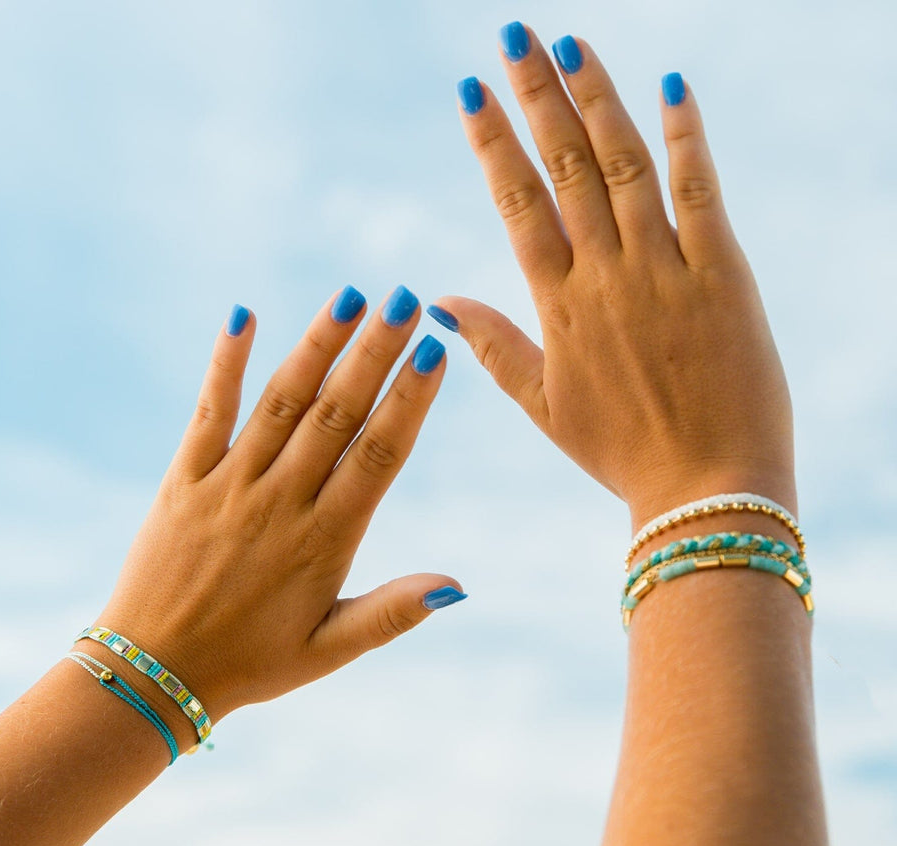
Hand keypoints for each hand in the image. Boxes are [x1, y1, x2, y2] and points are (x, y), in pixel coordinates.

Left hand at [92, 286, 461, 738]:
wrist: (154, 673)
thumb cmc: (252, 663)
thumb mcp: (330, 650)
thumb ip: (392, 614)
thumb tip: (457, 587)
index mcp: (323, 542)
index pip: (377, 457)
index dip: (408, 402)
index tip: (434, 352)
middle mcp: (279, 503)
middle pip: (336, 415)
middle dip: (373, 354)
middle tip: (405, 300)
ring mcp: (228, 485)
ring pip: (281, 403)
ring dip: (316, 346)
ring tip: (349, 297)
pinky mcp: (184, 479)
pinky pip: (208, 412)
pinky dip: (226, 363)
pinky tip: (243, 316)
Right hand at [431, 28, 795, 527]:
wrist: (704, 486)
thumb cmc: (618, 451)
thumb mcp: (542, 406)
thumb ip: (491, 346)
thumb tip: (436, 300)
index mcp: (558, 308)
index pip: (517, 205)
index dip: (493, 144)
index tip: (471, 92)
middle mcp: (606, 276)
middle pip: (564, 167)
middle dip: (536, 95)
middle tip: (513, 37)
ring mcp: (666, 270)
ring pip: (626, 166)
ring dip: (599, 100)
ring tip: (573, 45)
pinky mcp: (723, 273)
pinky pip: (702, 192)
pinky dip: (688, 138)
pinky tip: (673, 88)